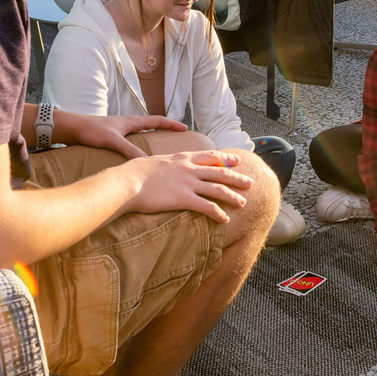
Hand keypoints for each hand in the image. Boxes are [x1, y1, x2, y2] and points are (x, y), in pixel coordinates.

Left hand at [60, 111, 185, 159]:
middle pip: (152, 126)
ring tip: (162, 149)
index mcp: (131, 122)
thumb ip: (129, 150)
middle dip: (165, 131)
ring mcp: (119, 131)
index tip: (184, 128)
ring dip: (153, 138)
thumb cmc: (91, 130)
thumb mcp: (112, 141)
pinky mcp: (112, 138)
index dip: (171, 124)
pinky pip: (132, 141)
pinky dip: (140, 146)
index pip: (157, 121)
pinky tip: (138, 158)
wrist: (71, 128)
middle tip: (177, 137)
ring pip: (142, 134)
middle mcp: (127, 124)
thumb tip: (146, 162)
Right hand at [128, 150, 252, 221]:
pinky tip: (225, 219)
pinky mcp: (183, 198)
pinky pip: (207, 206)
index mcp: (181, 158)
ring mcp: (187, 183)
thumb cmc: (132, 173)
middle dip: (237, 178)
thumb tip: (156, 165)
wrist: (126, 182)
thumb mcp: (151, 161)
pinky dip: (218, 213)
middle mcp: (188, 168)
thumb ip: (161, 163)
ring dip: (232, 196)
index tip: (236, 160)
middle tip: (249, 182)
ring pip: (217, 189)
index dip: (225, 159)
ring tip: (243, 203)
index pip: (209, 156)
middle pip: (219, 172)